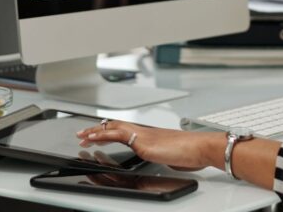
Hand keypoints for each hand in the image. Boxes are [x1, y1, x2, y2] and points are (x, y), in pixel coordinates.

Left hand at [76, 119, 219, 171]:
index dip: (110, 131)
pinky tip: (92, 139)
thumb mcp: (171, 154)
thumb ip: (163, 154)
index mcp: (150, 135)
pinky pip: (116, 135)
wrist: (200, 147)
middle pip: (115, 126)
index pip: (125, 130)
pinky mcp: (141, 141)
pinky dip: (102, 135)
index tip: (99, 135)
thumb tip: (164, 157)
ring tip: (82, 136)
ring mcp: (142, 135)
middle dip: (98, 130)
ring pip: (113, 127)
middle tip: (83, 134)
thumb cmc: (191, 152)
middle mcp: (144, 131)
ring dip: (95, 131)